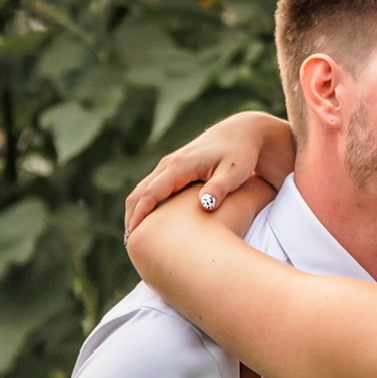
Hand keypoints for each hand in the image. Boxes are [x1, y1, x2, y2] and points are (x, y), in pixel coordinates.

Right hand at [124, 112, 295, 248]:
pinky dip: (147, 206)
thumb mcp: (234, 171)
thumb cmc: (241, 153)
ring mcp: (170, 166)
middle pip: (140, 193)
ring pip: (144, 190)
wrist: (244, 132)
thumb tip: (205, 206)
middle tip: (131, 245)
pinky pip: (153, 189)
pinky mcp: (175, 170)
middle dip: (132, 217)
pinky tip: (152, 224)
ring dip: (137, 212)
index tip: (133, 237)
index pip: (150, 194)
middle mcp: (169, 164)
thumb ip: (219, 188)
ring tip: (137, 239)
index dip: (140, 216)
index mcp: (179, 166)